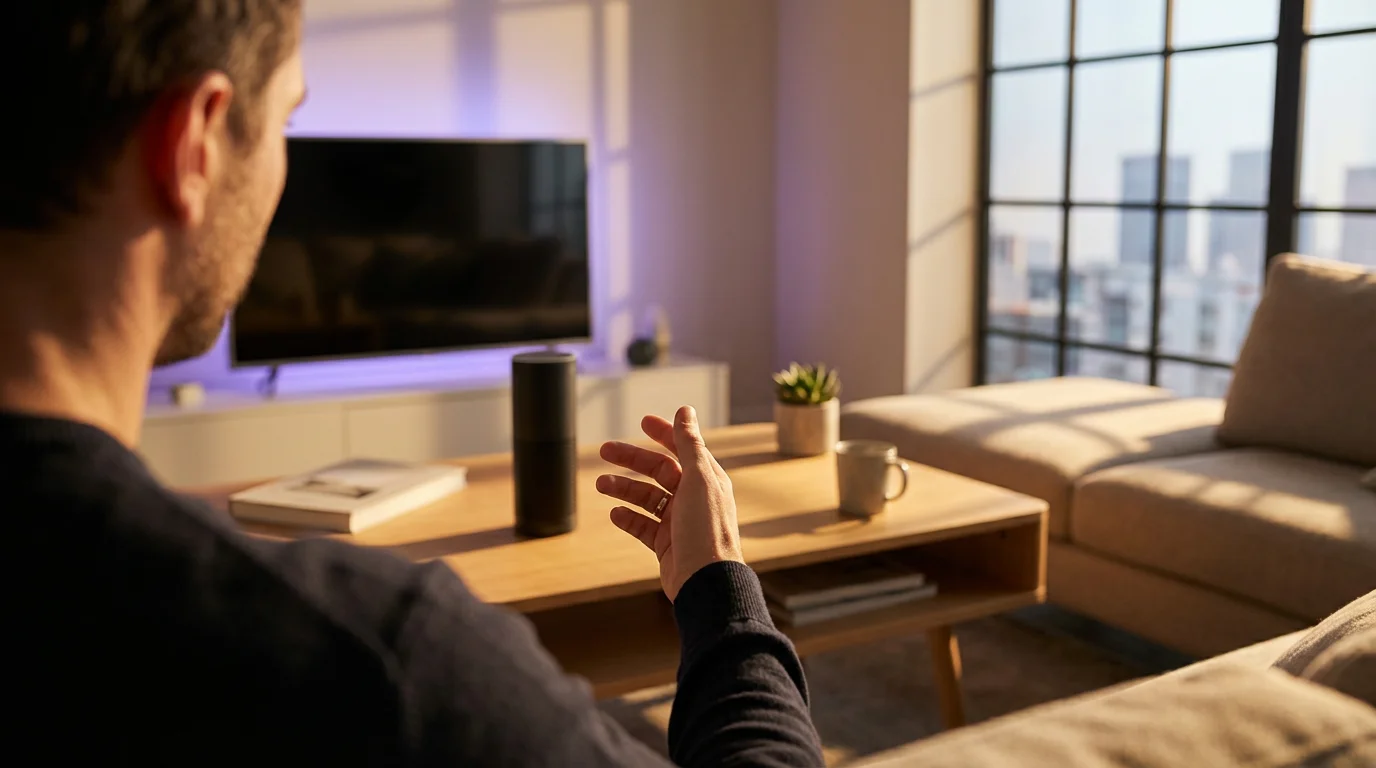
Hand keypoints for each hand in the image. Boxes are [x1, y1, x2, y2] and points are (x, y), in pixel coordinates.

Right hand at [597, 406, 742, 600]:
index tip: (642, 422)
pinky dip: (628, 518)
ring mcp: (680, 522)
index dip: (664, 434)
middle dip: (632, 460)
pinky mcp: (667, 545)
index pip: (682, 449)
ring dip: (624, 489)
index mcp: (706, 480)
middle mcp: (694, 499)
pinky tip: (615, 514)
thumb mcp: (698, 478)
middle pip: (659, 471)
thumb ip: (689, 444)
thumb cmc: (707, 529)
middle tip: (604, 451)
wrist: (706, 581)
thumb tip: (686, 410)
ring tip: (601, 485)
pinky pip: (643, 526)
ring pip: (647, 498)